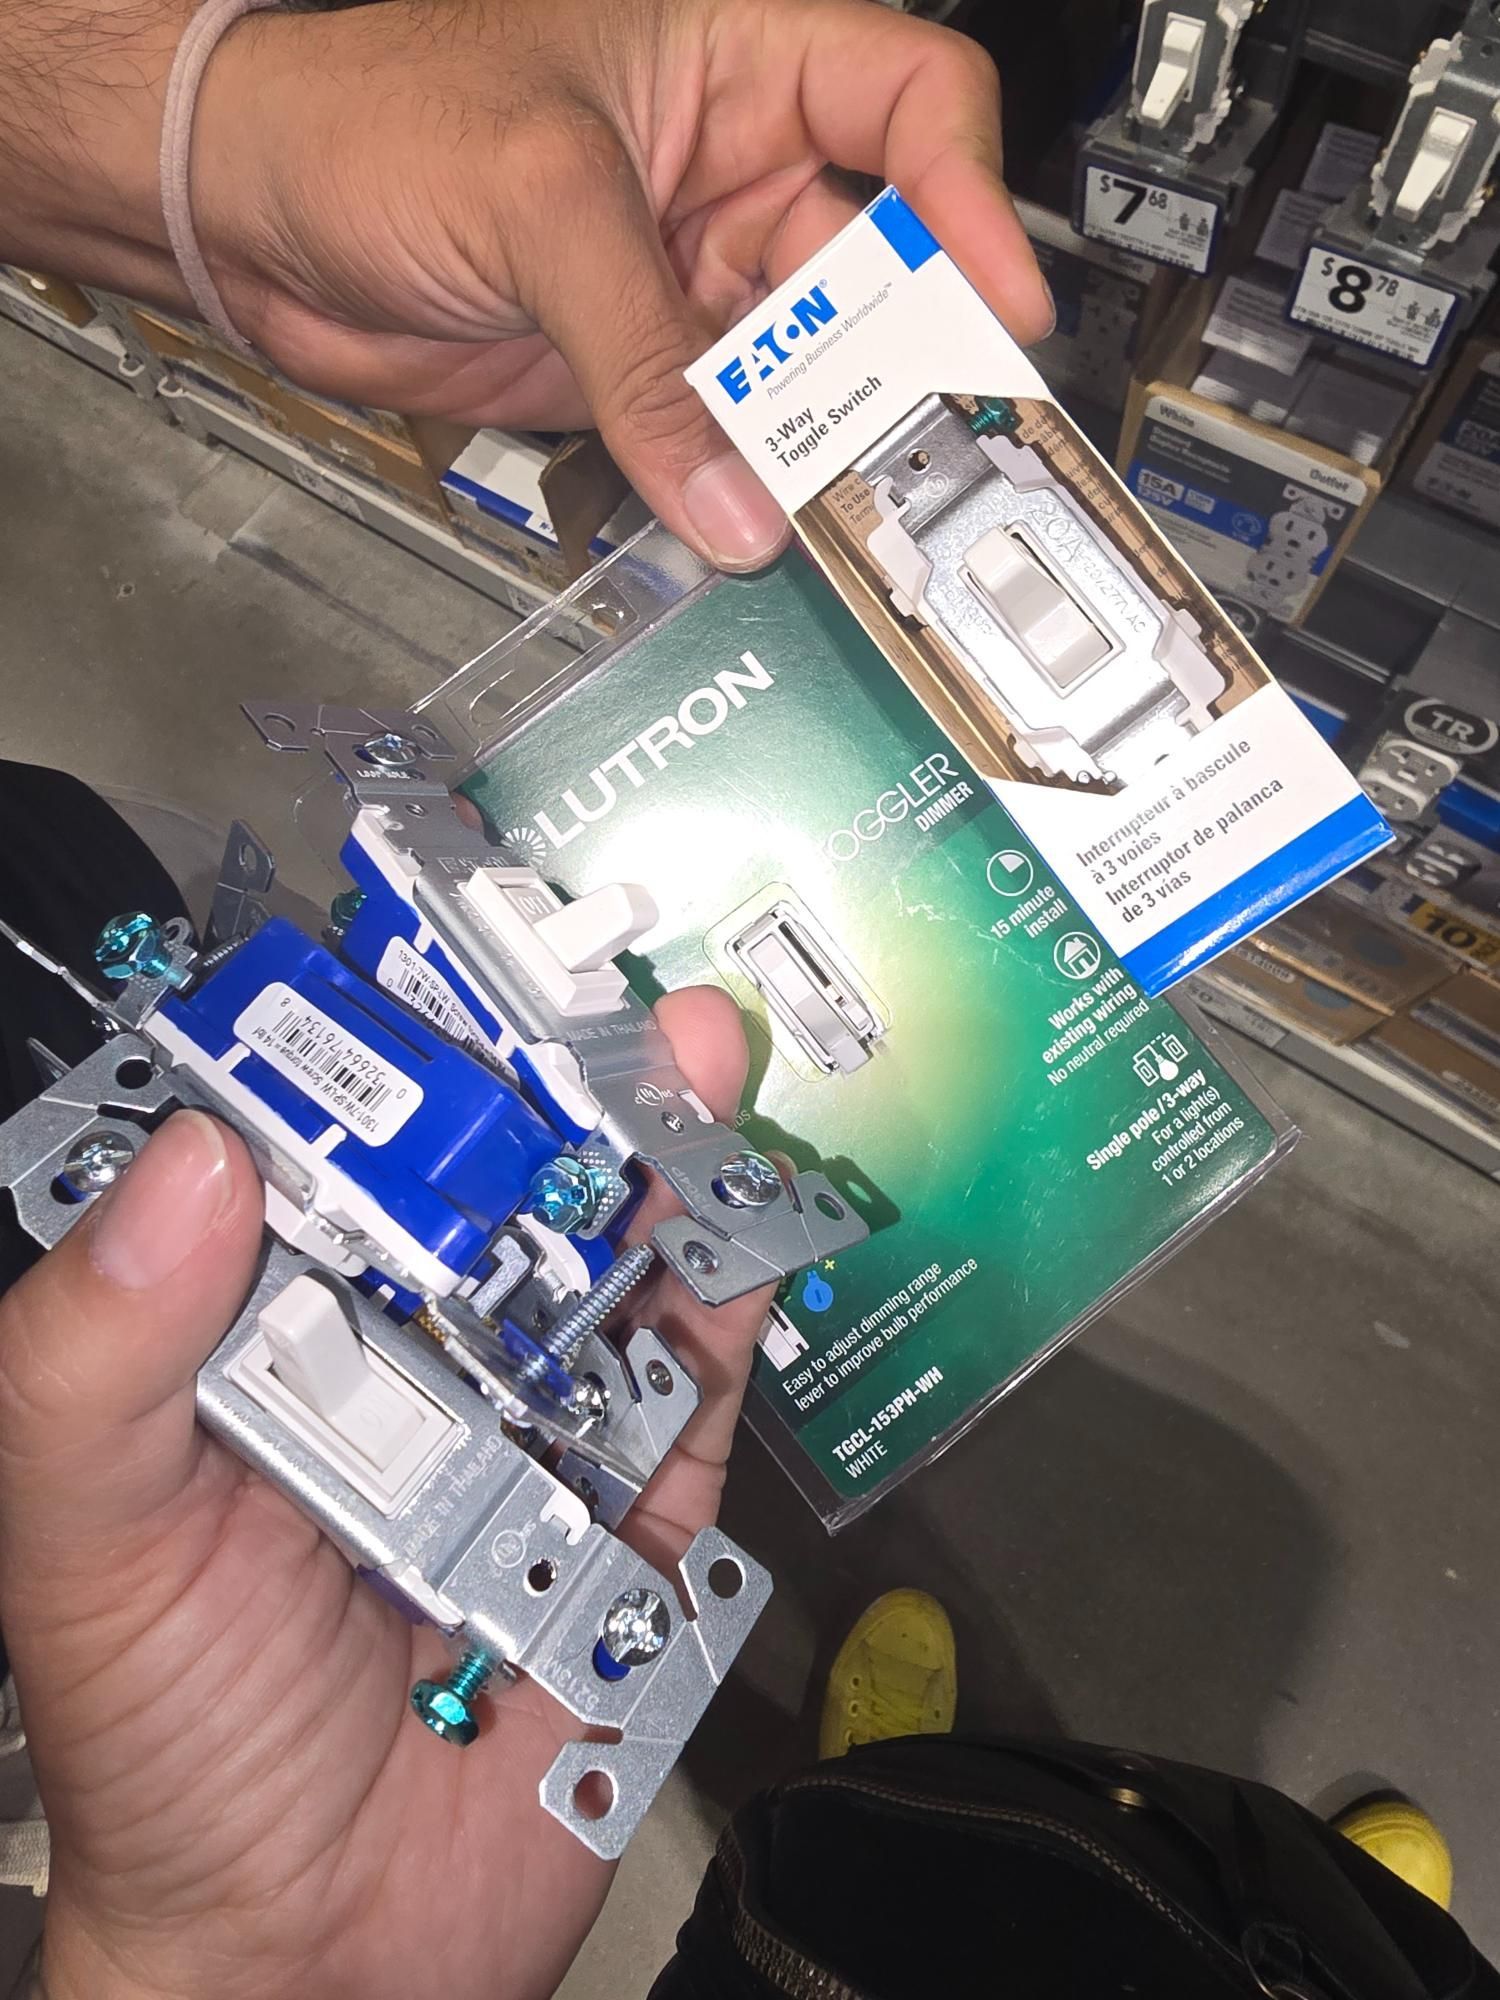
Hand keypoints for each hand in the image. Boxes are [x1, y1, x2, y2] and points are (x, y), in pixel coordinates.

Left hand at [0, 988, 764, 1999]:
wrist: (326, 1954)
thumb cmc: (173, 1746)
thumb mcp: (88, 1541)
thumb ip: (99, 1361)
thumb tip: (190, 1161)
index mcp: (260, 1333)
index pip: (316, 1155)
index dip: (367, 1051)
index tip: (416, 957)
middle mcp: (400, 1353)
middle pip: (482, 1187)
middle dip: (541, 1079)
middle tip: (587, 982)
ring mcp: (525, 1421)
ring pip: (599, 1260)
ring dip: (650, 1160)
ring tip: (689, 1060)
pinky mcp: (631, 1503)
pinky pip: (690, 1383)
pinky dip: (725, 1301)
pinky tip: (741, 1226)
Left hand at [183, 0, 1050, 566]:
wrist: (252, 216)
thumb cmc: (366, 114)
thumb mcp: (537, 200)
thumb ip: (646, 358)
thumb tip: (736, 497)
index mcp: (737, 58)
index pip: (911, 105)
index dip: (969, 197)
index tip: (997, 300)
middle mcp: (732, 170)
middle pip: (875, 267)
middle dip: (902, 358)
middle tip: (923, 443)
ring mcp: (689, 278)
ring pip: (802, 371)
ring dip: (821, 443)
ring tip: (835, 502)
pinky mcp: (640, 370)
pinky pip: (722, 437)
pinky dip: (741, 486)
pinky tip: (753, 518)